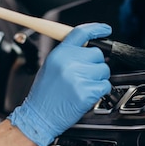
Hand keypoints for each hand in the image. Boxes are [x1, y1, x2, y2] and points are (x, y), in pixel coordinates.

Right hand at [8, 23, 111, 145]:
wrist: (38, 117)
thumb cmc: (44, 95)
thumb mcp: (51, 66)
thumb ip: (69, 55)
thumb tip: (88, 51)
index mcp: (60, 53)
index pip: (81, 33)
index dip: (96, 28)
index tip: (105, 29)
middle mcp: (69, 62)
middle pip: (97, 54)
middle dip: (94, 65)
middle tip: (83, 77)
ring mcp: (79, 76)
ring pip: (104, 70)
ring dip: (98, 79)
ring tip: (82, 87)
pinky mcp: (87, 91)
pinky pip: (105, 86)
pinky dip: (100, 91)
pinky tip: (86, 95)